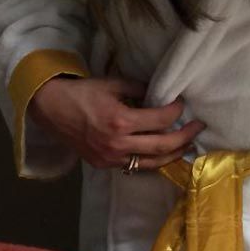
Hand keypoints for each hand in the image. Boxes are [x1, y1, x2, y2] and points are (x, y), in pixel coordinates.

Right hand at [28, 76, 205, 171]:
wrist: (51, 110)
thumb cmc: (82, 93)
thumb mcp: (112, 84)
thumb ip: (139, 89)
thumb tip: (159, 94)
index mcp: (120, 121)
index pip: (160, 120)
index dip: (175, 111)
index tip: (182, 104)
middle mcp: (118, 144)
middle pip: (162, 146)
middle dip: (184, 137)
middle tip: (198, 128)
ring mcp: (111, 158)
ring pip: (151, 163)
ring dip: (173, 154)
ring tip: (187, 145)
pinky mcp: (104, 165)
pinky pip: (135, 166)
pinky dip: (151, 160)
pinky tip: (162, 153)